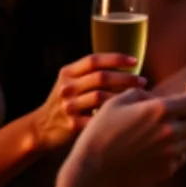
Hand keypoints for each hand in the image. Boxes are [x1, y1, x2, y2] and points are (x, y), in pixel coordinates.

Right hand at [33, 53, 147, 150]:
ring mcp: (68, 105)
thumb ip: (90, 73)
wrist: (42, 128)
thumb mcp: (71, 82)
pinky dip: (115, 117)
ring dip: (123, 97)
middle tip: (143, 81)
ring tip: (139, 98)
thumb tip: (127, 65)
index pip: (94, 59)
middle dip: (126, 78)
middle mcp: (67, 87)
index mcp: (68, 72)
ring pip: (101, 97)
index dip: (116, 58)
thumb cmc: (67, 101)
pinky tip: (129, 117)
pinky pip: (99, 119)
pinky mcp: (72, 124)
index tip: (135, 61)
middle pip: (101, 77)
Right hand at [70, 88, 185, 186]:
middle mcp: (172, 131)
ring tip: (165, 130)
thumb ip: (142, 93)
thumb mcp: (118, 101)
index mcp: (161, 110)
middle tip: (184, 113)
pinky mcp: (168, 170)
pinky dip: (176, 150)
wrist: (93, 169)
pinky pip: (183, 156)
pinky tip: (158, 147)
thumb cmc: (102, 131)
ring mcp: (172, 153)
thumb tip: (156, 95)